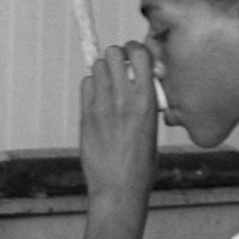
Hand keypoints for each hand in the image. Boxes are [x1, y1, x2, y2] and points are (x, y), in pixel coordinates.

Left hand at [78, 42, 159, 203]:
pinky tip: (98, 100)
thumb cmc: (141, 163)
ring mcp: (102, 105)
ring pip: (97, 66)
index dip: (136, 50)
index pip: (139, 54)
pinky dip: (92, 86)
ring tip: (109, 86)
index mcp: (147, 100)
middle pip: (113, 53)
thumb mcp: (153, 127)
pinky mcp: (86, 115)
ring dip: (103, 70)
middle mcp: (124, 98)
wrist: (119, 188)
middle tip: (120, 68)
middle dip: (117, 56)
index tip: (135, 57)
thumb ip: (146, 101)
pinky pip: (86, 85)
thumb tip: (139, 81)